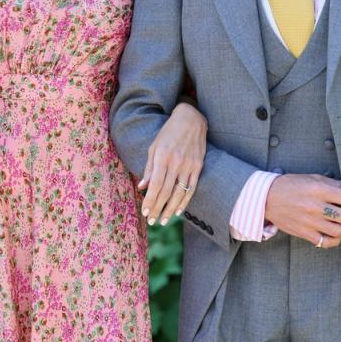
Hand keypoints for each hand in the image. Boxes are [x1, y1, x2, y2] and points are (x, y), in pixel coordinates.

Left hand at [138, 102, 207, 224]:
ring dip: (170, 210)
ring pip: (179, 193)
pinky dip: (184, 202)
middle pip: (166, 192)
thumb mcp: (154, 146)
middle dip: (157, 209)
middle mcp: (176, 163)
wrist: (191, 119)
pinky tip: (178, 211)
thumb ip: (149, 167)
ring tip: (163, 221)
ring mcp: (189, 166)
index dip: (150, 201)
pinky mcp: (198, 167)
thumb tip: (142, 187)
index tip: (145, 212)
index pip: (155, 185)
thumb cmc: (168, 133)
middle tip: (152, 221)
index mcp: (162, 157)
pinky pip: (191, 188)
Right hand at [264, 175, 340, 248]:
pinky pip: (325, 242)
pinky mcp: (304, 233)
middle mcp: (316, 207)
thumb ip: (331, 183)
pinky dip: (334, 240)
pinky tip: (334, 234)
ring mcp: (310, 222)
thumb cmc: (290, 186)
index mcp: (319, 190)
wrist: (267, 198)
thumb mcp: (311, 177)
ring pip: (339, 231)